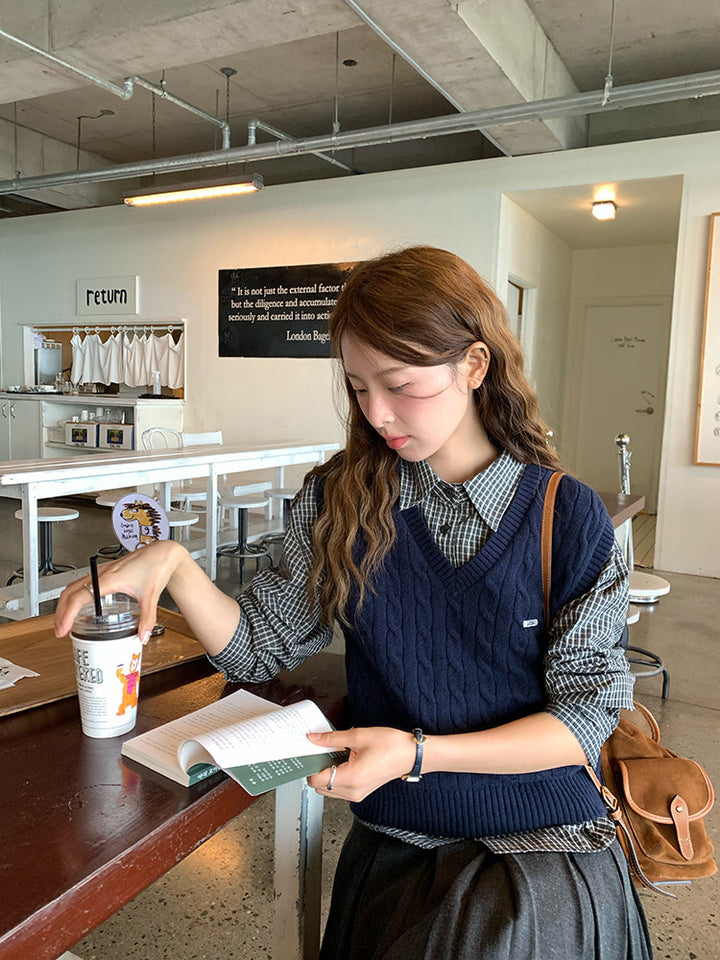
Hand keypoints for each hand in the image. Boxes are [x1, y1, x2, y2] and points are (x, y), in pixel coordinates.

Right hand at [54, 540, 185, 642]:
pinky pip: (83, 581)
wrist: (163, 552)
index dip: (66, 614)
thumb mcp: (151, 596)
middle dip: (60, 611)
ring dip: (65, 602)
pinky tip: (80, 604)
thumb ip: (147, 619)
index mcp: (109, 579)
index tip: (62, 629)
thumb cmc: (157, 567)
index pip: (78, 598)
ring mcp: (103, 571)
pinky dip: (75, 594)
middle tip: (60, 629)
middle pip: (70, 591)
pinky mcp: (107, 570)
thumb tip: (143, 637)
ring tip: (65, 619)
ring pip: (74, 585)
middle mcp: (102, 573)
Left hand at [305, 727, 416, 801]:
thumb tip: (314, 738)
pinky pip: (340, 789)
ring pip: (329, 789)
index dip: (310, 765)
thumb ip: (332, 739)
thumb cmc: (391, 745)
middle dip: (317, 769)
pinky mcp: (361, 792)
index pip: (316, 780)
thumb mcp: (358, 736)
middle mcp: (353, 791)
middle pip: (320, 787)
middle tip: (322, 751)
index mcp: (351, 778)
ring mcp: (357, 794)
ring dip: (327, 774)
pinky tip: (343, 761)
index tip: (310, 753)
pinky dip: (336, 777)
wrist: (411, 754)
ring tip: (336, 755)